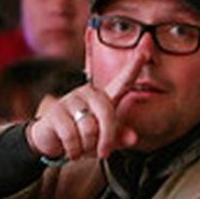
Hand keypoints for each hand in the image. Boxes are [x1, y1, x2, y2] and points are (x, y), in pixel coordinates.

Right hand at [27, 51, 143, 160]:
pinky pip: (73, 137)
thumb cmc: (84, 136)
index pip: (124, 80)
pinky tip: (70, 150)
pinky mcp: (56, 111)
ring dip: (87, 147)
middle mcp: (90, 93)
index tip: (148, 46)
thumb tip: (133, 138)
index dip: (135, 64)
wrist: (51, 141)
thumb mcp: (105, 139)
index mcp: (106, 98)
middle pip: (108, 117)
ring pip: (90, 130)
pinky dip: (74, 150)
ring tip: (81, 146)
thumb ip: (120, 137)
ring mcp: (72, 99)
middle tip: (102, 153)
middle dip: (106, 141)